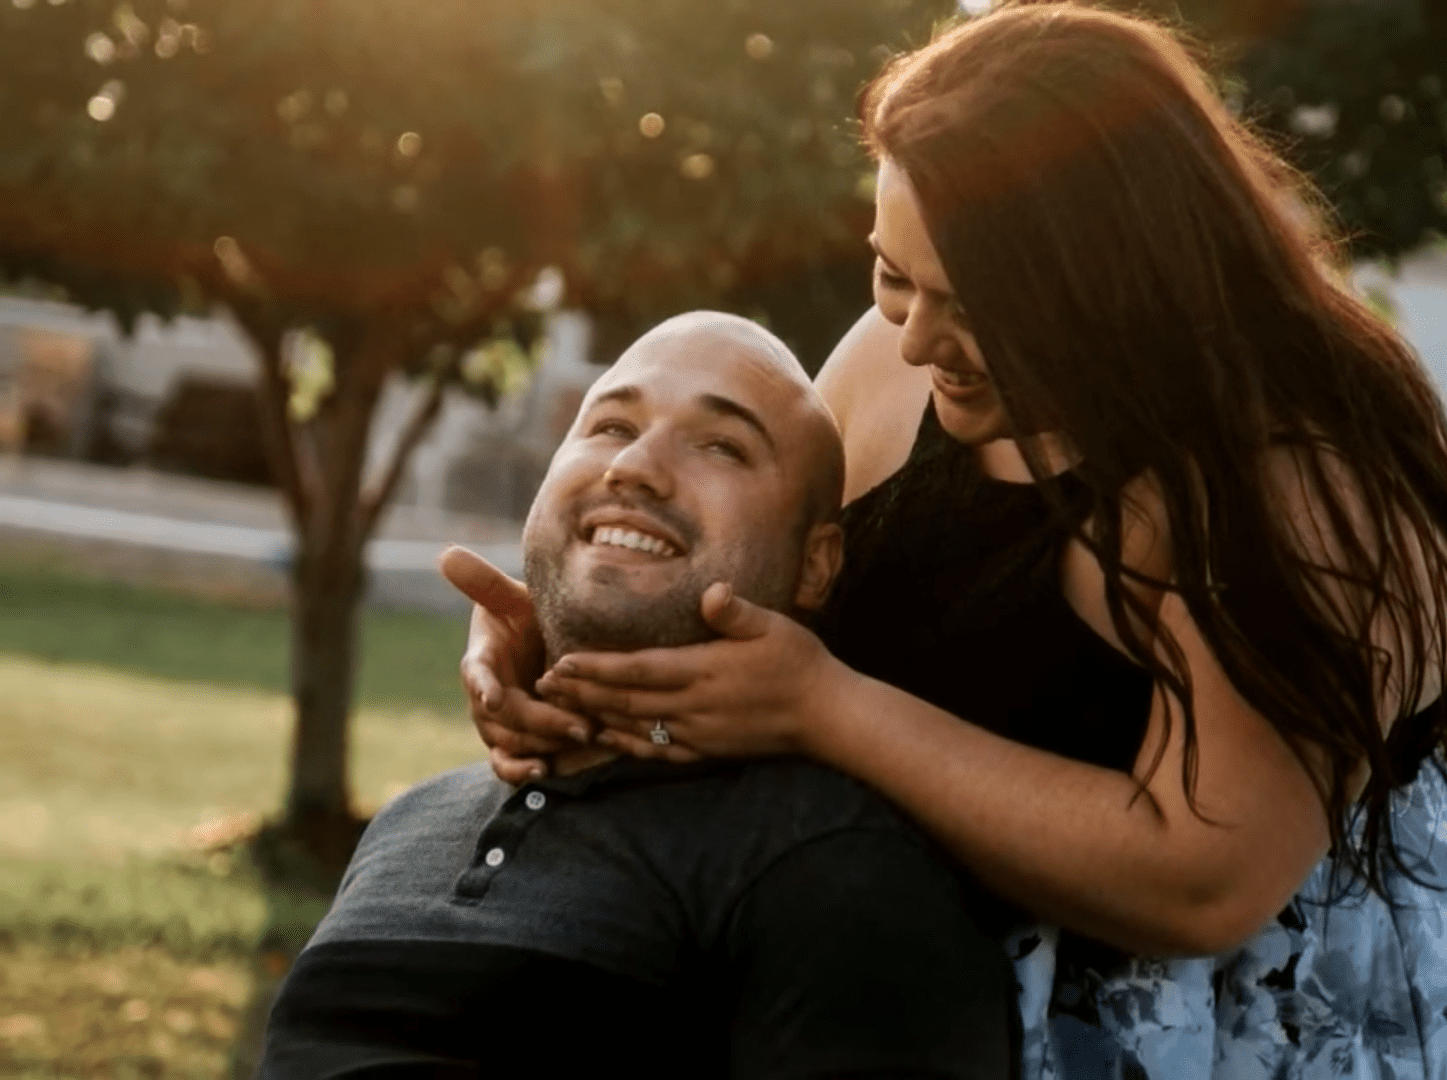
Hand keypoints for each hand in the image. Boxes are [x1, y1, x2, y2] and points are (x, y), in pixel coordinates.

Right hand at [439, 545, 592, 782]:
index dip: (484, 686)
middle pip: (504, 717)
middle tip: (580, 723)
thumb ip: (485, 583)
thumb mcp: (513, 598)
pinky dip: (521, 771)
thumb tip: (446, 554)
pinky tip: (545, 771)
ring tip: (577, 739)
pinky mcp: (511, 743)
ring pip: (510, 742)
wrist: (540, 647)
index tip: (494, 696)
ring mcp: (496, 724)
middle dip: (540, 721)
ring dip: (542, 744)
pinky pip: (507, 764)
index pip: (476, 675)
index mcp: (480, 660)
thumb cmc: (526, 618)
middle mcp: (484, 696)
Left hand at [535, 583, 838, 762]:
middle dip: (581, 692)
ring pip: (635, 727)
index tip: (560, 662)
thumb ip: (736, 612)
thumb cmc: (800, 662)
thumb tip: (711, 593)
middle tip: (542, 683)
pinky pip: (657, 751)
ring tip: (561, 706)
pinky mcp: (707, 750)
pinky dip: (626, 745)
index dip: (595, 668)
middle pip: (624, 701)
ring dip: (596, 716)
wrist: (827, 716)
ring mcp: (699, 733)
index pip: (636, 670)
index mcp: (704, 670)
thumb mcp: (773, 624)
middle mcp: (695, 707)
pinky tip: (607, 738)